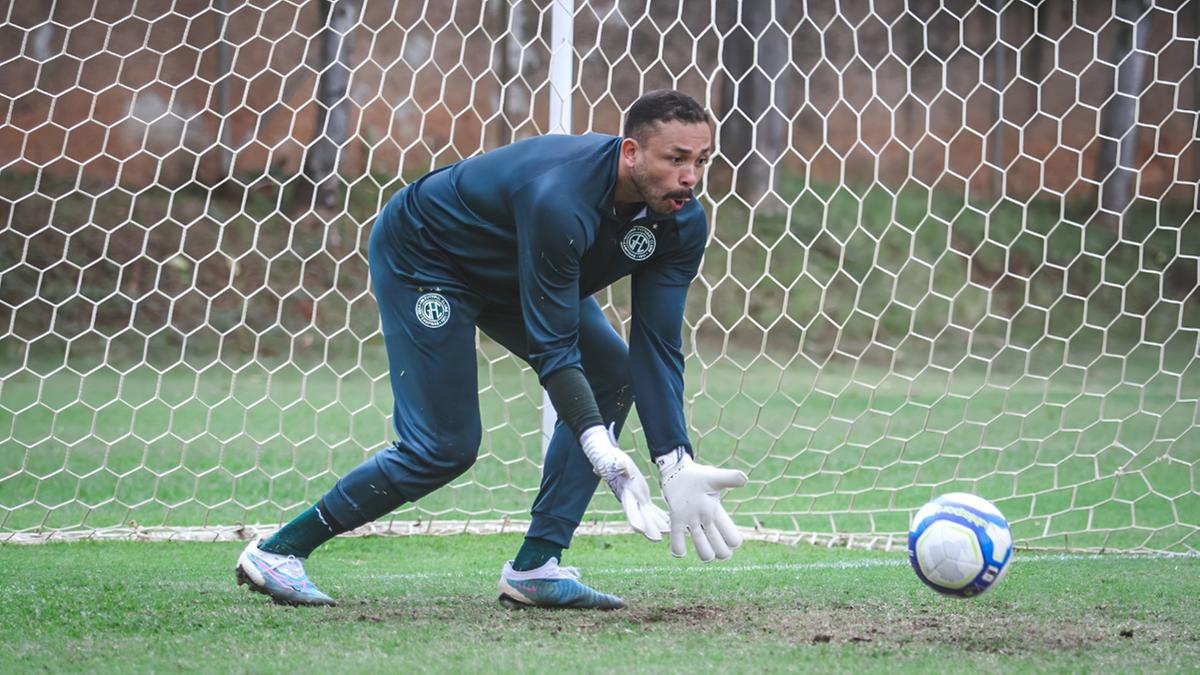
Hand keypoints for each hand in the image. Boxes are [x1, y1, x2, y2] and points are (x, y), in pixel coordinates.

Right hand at [580, 425, 669, 540]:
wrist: (611, 461)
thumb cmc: (613, 460)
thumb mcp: (616, 460)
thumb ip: (620, 465)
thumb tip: (622, 464)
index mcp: (624, 493)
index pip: (628, 508)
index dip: (633, 519)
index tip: (639, 530)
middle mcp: (630, 500)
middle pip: (640, 517)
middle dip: (648, 528)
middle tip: (658, 539)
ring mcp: (637, 500)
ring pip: (648, 516)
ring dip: (658, 525)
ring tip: (669, 532)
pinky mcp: (642, 498)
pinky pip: (652, 510)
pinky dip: (660, 516)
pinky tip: (668, 522)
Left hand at [655, 448, 746, 561]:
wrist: (677, 472)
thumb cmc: (698, 475)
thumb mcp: (715, 477)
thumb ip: (729, 478)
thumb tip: (745, 479)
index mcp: (717, 513)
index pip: (733, 538)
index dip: (733, 542)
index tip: (728, 538)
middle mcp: (706, 522)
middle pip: (722, 551)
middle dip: (720, 553)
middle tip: (713, 545)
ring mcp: (691, 524)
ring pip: (704, 553)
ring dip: (703, 553)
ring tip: (697, 543)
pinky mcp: (675, 522)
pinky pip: (678, 545)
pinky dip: (679, 550)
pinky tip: (679, 545)